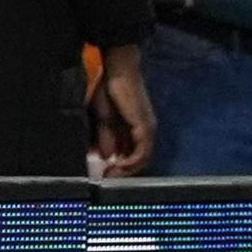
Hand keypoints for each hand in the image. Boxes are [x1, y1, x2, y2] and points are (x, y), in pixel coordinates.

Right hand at [90, 46, 154, 177]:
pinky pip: (143, 150)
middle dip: (123, 171)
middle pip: (139, 159)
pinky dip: (132, 161)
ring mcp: (147, 128)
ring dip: (127, 169)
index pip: (132, 155)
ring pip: (143, 157)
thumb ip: (106, 138)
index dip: (120, 167)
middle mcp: (145, 131)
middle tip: (107, 178)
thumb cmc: (108, 92)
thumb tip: (107, 156)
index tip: (105, 174)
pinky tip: (119, 166)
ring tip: (111, 175)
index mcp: (135, 130)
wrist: (116, 73)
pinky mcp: (145, 126)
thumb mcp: (103, 120)